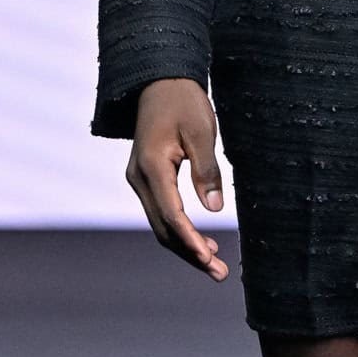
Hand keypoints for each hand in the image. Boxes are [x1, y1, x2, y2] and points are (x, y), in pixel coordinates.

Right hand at [126, 79, 228, 279]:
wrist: (159, 82)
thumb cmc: (183, 102)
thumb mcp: (202, 131)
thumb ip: (207, 170)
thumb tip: (215, 209)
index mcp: (152, 166)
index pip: (172, 215)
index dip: (191, 240)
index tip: (210, 259)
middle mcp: (139, 178)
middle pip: (163, 228)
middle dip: (190, 253)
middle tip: (219, 274)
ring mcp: (138, 180)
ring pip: (160, 224)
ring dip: (185, 247)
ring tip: (214, 266)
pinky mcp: (145, 179)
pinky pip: (161, 212)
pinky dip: (179, 231)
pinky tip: (201, 244)